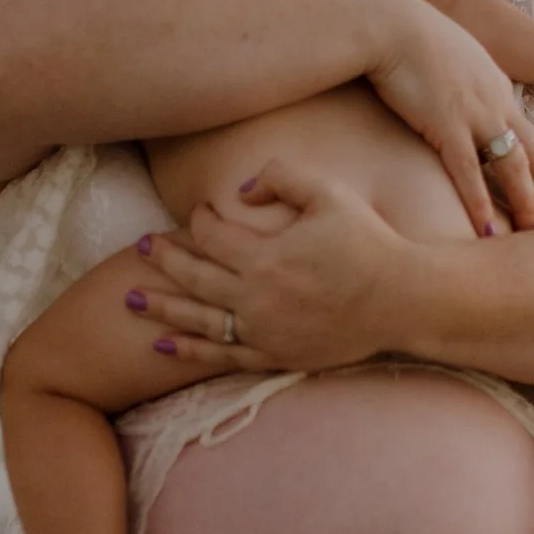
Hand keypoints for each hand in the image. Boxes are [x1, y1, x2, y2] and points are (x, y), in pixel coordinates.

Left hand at [125, 159, 415, 373]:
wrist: (402, 299)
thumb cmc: (368, 242)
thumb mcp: (329, 194)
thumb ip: (282, 177)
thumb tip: (243, 189)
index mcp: (265, 257)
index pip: (213, 236)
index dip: (199, 219)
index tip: (199, 211)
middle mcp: (256, 298)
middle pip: (194, 278)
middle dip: (165, 260)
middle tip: (142, 247)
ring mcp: (264, 331)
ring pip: (200, 320)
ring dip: (163, 308)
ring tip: (131, 299)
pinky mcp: (276, 355)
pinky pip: (223, 356)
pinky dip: (191, 350)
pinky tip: (166, 344)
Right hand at [366, 3, 533, 232]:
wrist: (389, 21)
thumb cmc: (406, 36)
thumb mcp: (446, 57)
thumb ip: (458, 81)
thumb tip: (450, 100)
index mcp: (496, 85)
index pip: (528, 133)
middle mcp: (496, 100)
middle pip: (533, 153)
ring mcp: (475, 112)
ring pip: (513, 166)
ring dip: (523, 202)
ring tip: (528, 231)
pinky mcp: (447, 123)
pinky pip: (470, 172)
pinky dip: (481, 204)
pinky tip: (487, 230)